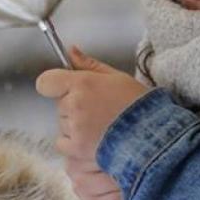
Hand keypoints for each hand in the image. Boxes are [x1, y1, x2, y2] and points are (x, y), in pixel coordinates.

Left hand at [36, 47, 149, 199]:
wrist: (152, 137)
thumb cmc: (139, 106)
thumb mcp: (117, 77)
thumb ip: (89, 65)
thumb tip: (71, 51)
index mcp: (82, 84)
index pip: (47, 82)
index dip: (53, 84)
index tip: (63, 89)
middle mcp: (74, 105)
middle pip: (60, 104)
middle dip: (73, 106)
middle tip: (97, 111)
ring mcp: (74, 128)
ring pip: (62, 124)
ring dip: (74, 126)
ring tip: (101, 127)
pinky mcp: (76, 148)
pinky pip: (63, 144)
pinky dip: (74, 144)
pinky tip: (95, 140)